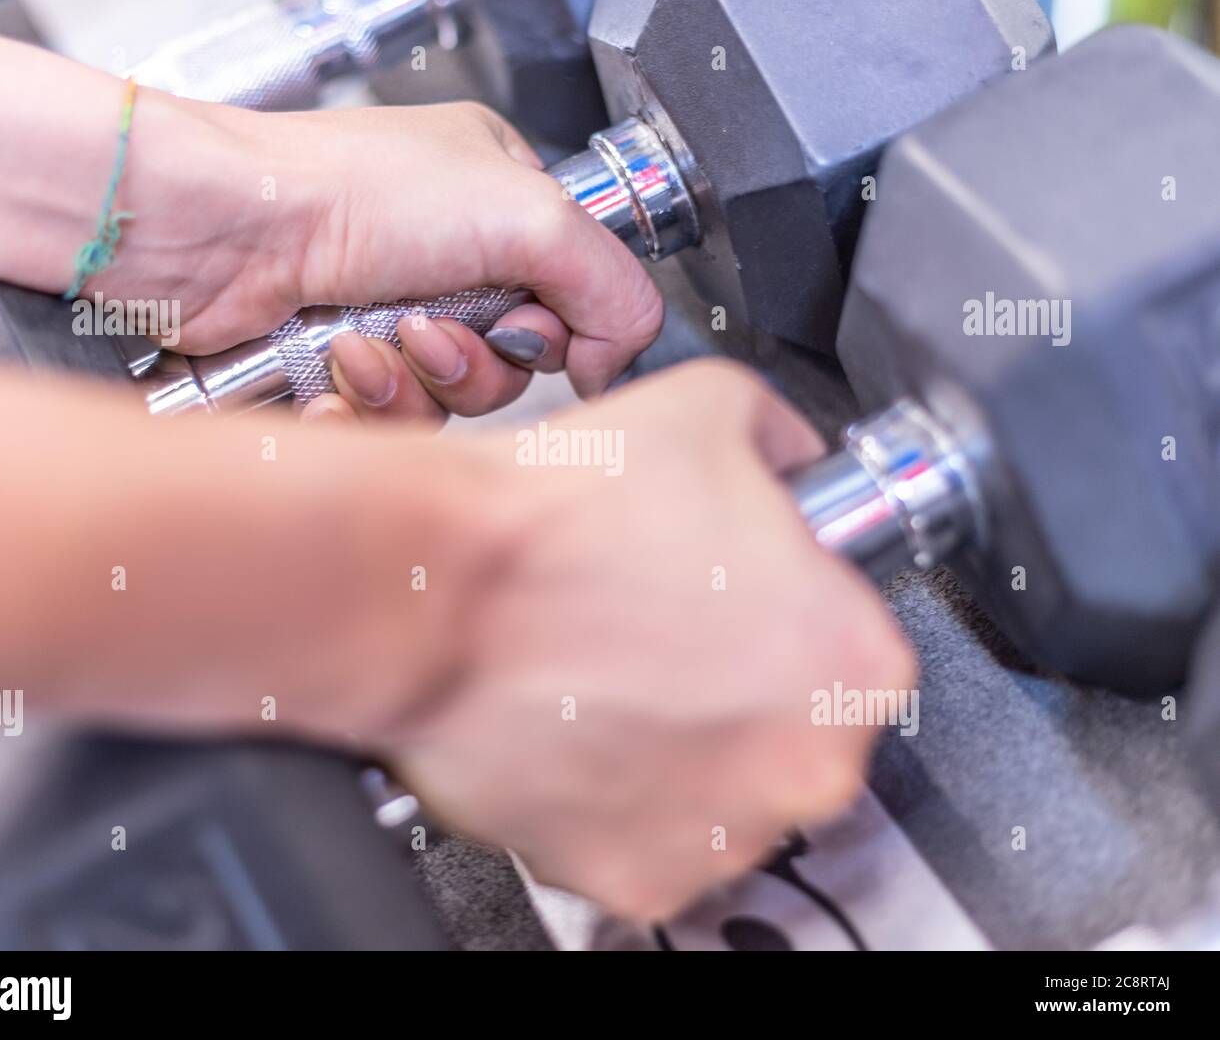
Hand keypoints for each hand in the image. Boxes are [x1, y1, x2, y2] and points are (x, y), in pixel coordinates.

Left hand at [0, 23, 658, 417]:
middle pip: (512, 363)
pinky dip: (363, 408)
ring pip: (449, 404)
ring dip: (412, 385)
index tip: (536, 334)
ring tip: (367, 341)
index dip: (559, 333)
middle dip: (474, 363)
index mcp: (500, 202)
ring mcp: (390, 311)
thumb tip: (618, 361)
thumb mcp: (524, 211)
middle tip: (432, 328)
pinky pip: (387, 424)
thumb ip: (610, 285)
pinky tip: (333, 371)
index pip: (574, 295)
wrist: (214, 231)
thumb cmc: (342, 190)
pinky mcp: (340, 363)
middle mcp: (447, 257)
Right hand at [368, 360, 917, 919]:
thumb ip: (787, 443)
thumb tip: (793, 463)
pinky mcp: (636, 877)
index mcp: (852, 660)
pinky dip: (619, 792)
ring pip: (725, 786)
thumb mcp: (715, 408)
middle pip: (795, 724)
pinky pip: (649, 834)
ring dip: (683, 740)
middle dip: (739, 681)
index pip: (852, 638)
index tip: (740, 592)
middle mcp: (808, 766)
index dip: (788, 602)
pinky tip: (581, 720)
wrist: (431, 586)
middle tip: (662, 625)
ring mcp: (722, 835)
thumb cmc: (560, 515)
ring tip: (611, 668)